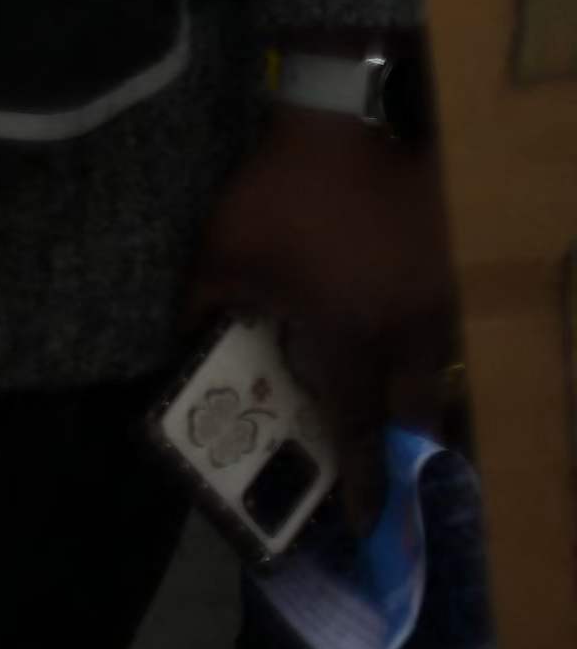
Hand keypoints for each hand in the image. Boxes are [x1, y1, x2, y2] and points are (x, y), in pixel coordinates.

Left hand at [188, 102, 459, 529]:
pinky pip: (452, 331)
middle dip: (403, 447)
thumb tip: (188, 349)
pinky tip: (411, 339)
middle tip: (390, 470)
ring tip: (400, 413)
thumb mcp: (223, 255)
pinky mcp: (460, 272)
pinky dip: (433, 350)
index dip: (364, 481)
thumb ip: (205, 310)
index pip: (359, 429)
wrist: (350, 123)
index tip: (368, 525)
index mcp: (353, 342)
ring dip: (422, 399)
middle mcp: (411, 337)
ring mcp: (444, 304)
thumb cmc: (284, 199)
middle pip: (417, 413)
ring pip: (441, 373)